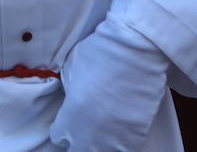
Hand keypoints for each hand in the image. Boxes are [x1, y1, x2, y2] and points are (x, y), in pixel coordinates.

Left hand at [50, 19, 168, 149]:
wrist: (136, 54)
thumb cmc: (100, 56)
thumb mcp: (70, 71)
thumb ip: (69, 92)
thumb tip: (73, 96)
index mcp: (69, 120)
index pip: (59, 138)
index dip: (63, 128)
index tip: (68, 121)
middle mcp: (89, 136)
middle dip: (78, 142)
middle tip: (84, 128)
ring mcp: (115, 140)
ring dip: (101, 144)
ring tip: (103, 130)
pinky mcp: (137, 137)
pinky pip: (125, 148)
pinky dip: (121, 141)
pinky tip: (120, 130)